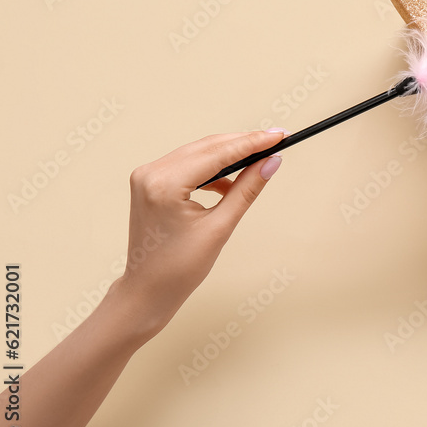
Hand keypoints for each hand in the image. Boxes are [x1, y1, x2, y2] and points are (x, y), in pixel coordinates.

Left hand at [112, 130, 284, 340]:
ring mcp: (147, 175)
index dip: (253, 142)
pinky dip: (212, 167)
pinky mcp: (150, 181)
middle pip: (208, 146)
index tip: (279, 136)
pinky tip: (230, 180)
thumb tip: (270, 163)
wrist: (148, 290)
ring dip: (229, 154)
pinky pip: (188, 164)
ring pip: (198, 152)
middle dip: (244, 143)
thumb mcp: (220, 227)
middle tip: (276, 140)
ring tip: (259, 159)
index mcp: (165, 184)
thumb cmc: (179, 268)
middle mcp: (151, 173)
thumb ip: (247, 189)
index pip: (218, 153)